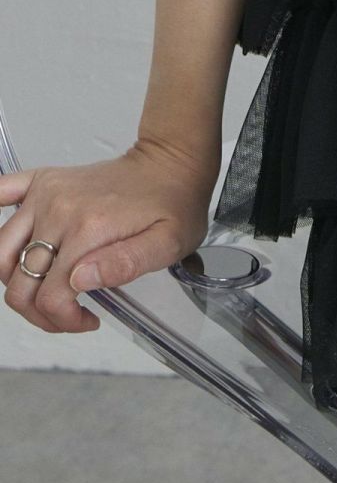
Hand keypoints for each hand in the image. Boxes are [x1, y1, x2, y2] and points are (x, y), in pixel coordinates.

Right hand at [0, 138, 213, 333]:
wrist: (172, 162)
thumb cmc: (174, 204)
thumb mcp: (169, 243)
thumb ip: (126, 264)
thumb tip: (79, 281)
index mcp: (89, 229)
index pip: (51, 296)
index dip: (63, 320)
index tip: (87, 320)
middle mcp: (59, 209)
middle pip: (21, 283)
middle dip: (39, 312)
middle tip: (68, 314)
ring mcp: (46, 193)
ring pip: (2, 253)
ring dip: (15, 282)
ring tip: (46, 290)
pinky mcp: (43, 180)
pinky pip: (2, 191)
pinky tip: (13, 245)